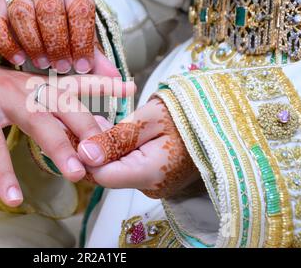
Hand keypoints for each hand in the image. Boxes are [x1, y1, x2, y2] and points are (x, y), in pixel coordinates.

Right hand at [0, 0, 110, 74]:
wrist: (39, 0)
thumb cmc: (66, 22)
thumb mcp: (83, 33)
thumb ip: (95, 54)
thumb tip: (114, 78)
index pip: (79, 9)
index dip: (82, 40)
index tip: (83, 66)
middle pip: (50, 10)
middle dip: (57, 44)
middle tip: (62, 67)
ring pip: (23, 14)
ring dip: (34, 44)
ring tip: (43, 64)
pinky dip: (8, 44)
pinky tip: (19, 60)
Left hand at [0, 55, 134, 206]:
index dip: (3, 172)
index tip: (14, 201)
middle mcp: (8, 91)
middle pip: (37, 118)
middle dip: (59, 144)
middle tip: (78, 171)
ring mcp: (29, 84)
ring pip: (62, 101)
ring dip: (85, 123)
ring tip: (106, 147)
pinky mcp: (42, 82)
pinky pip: (73, 83)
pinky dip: (99, 86)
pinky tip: (125, 88)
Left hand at [77, 96, 199, 198]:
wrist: (221, 120)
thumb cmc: (188, 114)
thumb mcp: (150, 118)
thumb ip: (117, 137)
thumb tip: (85, 155)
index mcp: (149, 173)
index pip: (101, 175)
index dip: (85, 154)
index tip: (80, 130)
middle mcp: (150, 187)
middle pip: (107, 173)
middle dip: (95, 149)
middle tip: (91, 120)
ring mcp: (155, 185)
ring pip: (116, 170)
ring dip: (107, 148)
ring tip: (105, 122)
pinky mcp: (156, 179)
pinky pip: (129, 167)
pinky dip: (120, 151)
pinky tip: (119, 132)